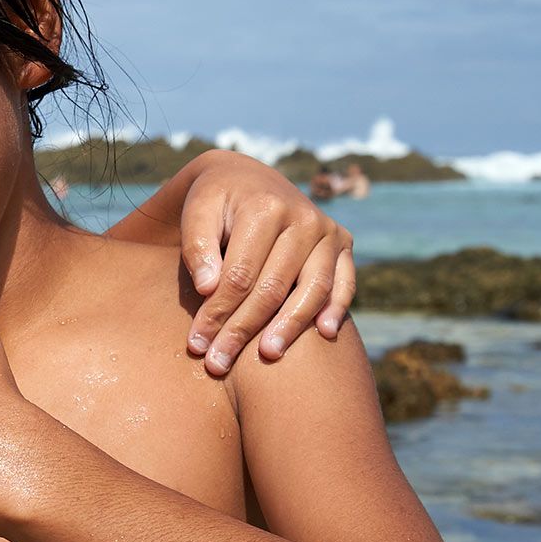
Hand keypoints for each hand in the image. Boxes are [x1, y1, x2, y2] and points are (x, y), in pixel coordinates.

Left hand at [174, 151, 355, 374]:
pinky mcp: (342, 243)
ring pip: (313, 288)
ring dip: (290, 327)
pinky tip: (325, 335)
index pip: (239, 275)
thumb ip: (198, 248)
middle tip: (218, 363)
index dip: (217, 313)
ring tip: (267, 356)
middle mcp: (303, 218)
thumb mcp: (195, 213)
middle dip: (243, 330)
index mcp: (264, 208)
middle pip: (273, 287)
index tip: (197, 343)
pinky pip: (344, 281)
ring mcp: (327, 231)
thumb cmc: (214, 203)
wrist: (246, 178)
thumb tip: (209, 289)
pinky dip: (337, 308)